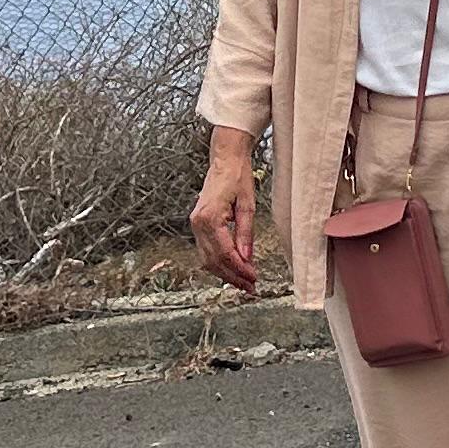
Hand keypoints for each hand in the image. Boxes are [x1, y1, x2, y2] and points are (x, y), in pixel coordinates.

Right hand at [189, 139, 259, 294]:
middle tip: (250, 287)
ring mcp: (195, 225)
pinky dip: (219, 262)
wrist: (224, 160)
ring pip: (207, 259)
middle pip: (214, 260)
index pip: (225, 253)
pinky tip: (232, 268)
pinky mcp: (198, 224)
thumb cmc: (237, 177)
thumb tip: (247, 258)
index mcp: (210, 217)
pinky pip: (206, 250)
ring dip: (225, 273)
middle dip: (233, 276)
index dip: (240, 269)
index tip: (254, 278)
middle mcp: (198, 223)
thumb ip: (246, 233)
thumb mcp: (248, 205)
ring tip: (243, 282)